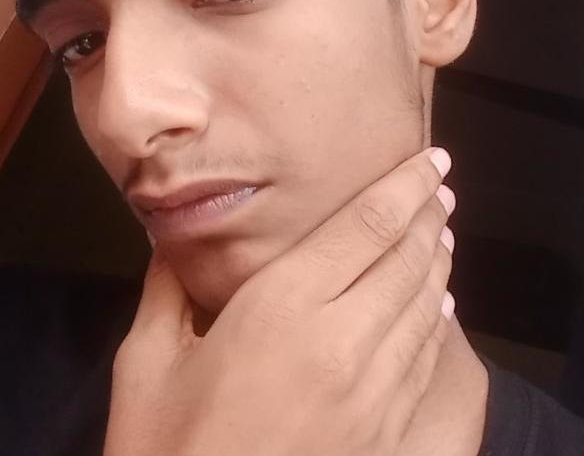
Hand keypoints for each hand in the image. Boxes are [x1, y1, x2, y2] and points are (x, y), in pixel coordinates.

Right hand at [103, 148, 455, 455]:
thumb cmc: (166, 449)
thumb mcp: (146, 362)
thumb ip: (165, 287)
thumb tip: (170, 238)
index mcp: (281, 308)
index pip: (365, 227)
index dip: (405, 187)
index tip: (430, 161)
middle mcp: (339, 340)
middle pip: (405, 260)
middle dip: (429, 216)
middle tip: (439, 187)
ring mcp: (372, 393)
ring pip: (425, 308)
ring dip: (438, 263)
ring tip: (442, 233)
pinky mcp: (384, 434)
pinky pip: (426, 362)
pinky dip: (439, 322)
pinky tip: (441, 305)